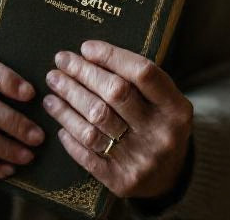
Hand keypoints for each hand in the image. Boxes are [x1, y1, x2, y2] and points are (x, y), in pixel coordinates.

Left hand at [42, 40, 192, 198]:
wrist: (169, 179)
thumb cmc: (157, 127)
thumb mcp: (164, 103)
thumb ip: (136, 81)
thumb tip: (88, 54)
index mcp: (176, 109)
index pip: (142, 72)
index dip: (111, 56)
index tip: (85, 48)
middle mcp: (161, 133)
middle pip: (115, 94)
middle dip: (82, 73)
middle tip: (60, 61)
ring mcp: (142, 159)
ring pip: (95, 121)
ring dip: (67, 101)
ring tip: (52, 87)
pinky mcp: (122, 180)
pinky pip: (87, 154)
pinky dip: (69, 135)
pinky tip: (58, 121)